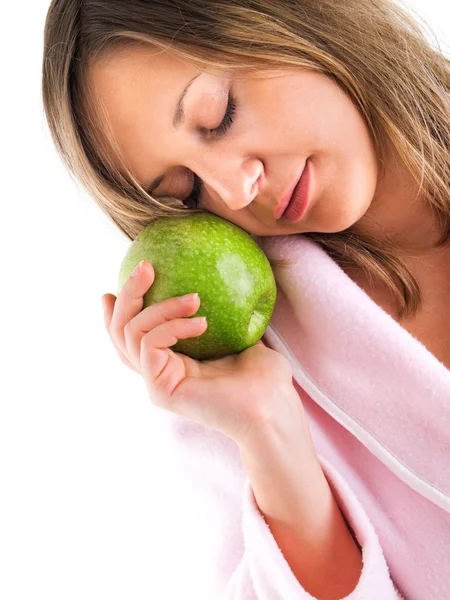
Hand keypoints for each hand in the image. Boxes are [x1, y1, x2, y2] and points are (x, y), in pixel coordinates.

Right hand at [101, 261, 305, 446]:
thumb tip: (219, 284)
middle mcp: (158, 371)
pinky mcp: (159, 390)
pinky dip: (172, 326)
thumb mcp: (240, 335)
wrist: (273, 409)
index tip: (128, 278)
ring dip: (160, 306)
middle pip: (120, 330)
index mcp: (172, 361)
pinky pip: (150, 344)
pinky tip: (201, 322)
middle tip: (145, 266)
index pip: (133, 334)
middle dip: (128, 294)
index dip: (121, 307)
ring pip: (131, 332)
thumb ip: (223, 315)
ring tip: (194, 299)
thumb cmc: (264, 379)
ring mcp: (156, 382)